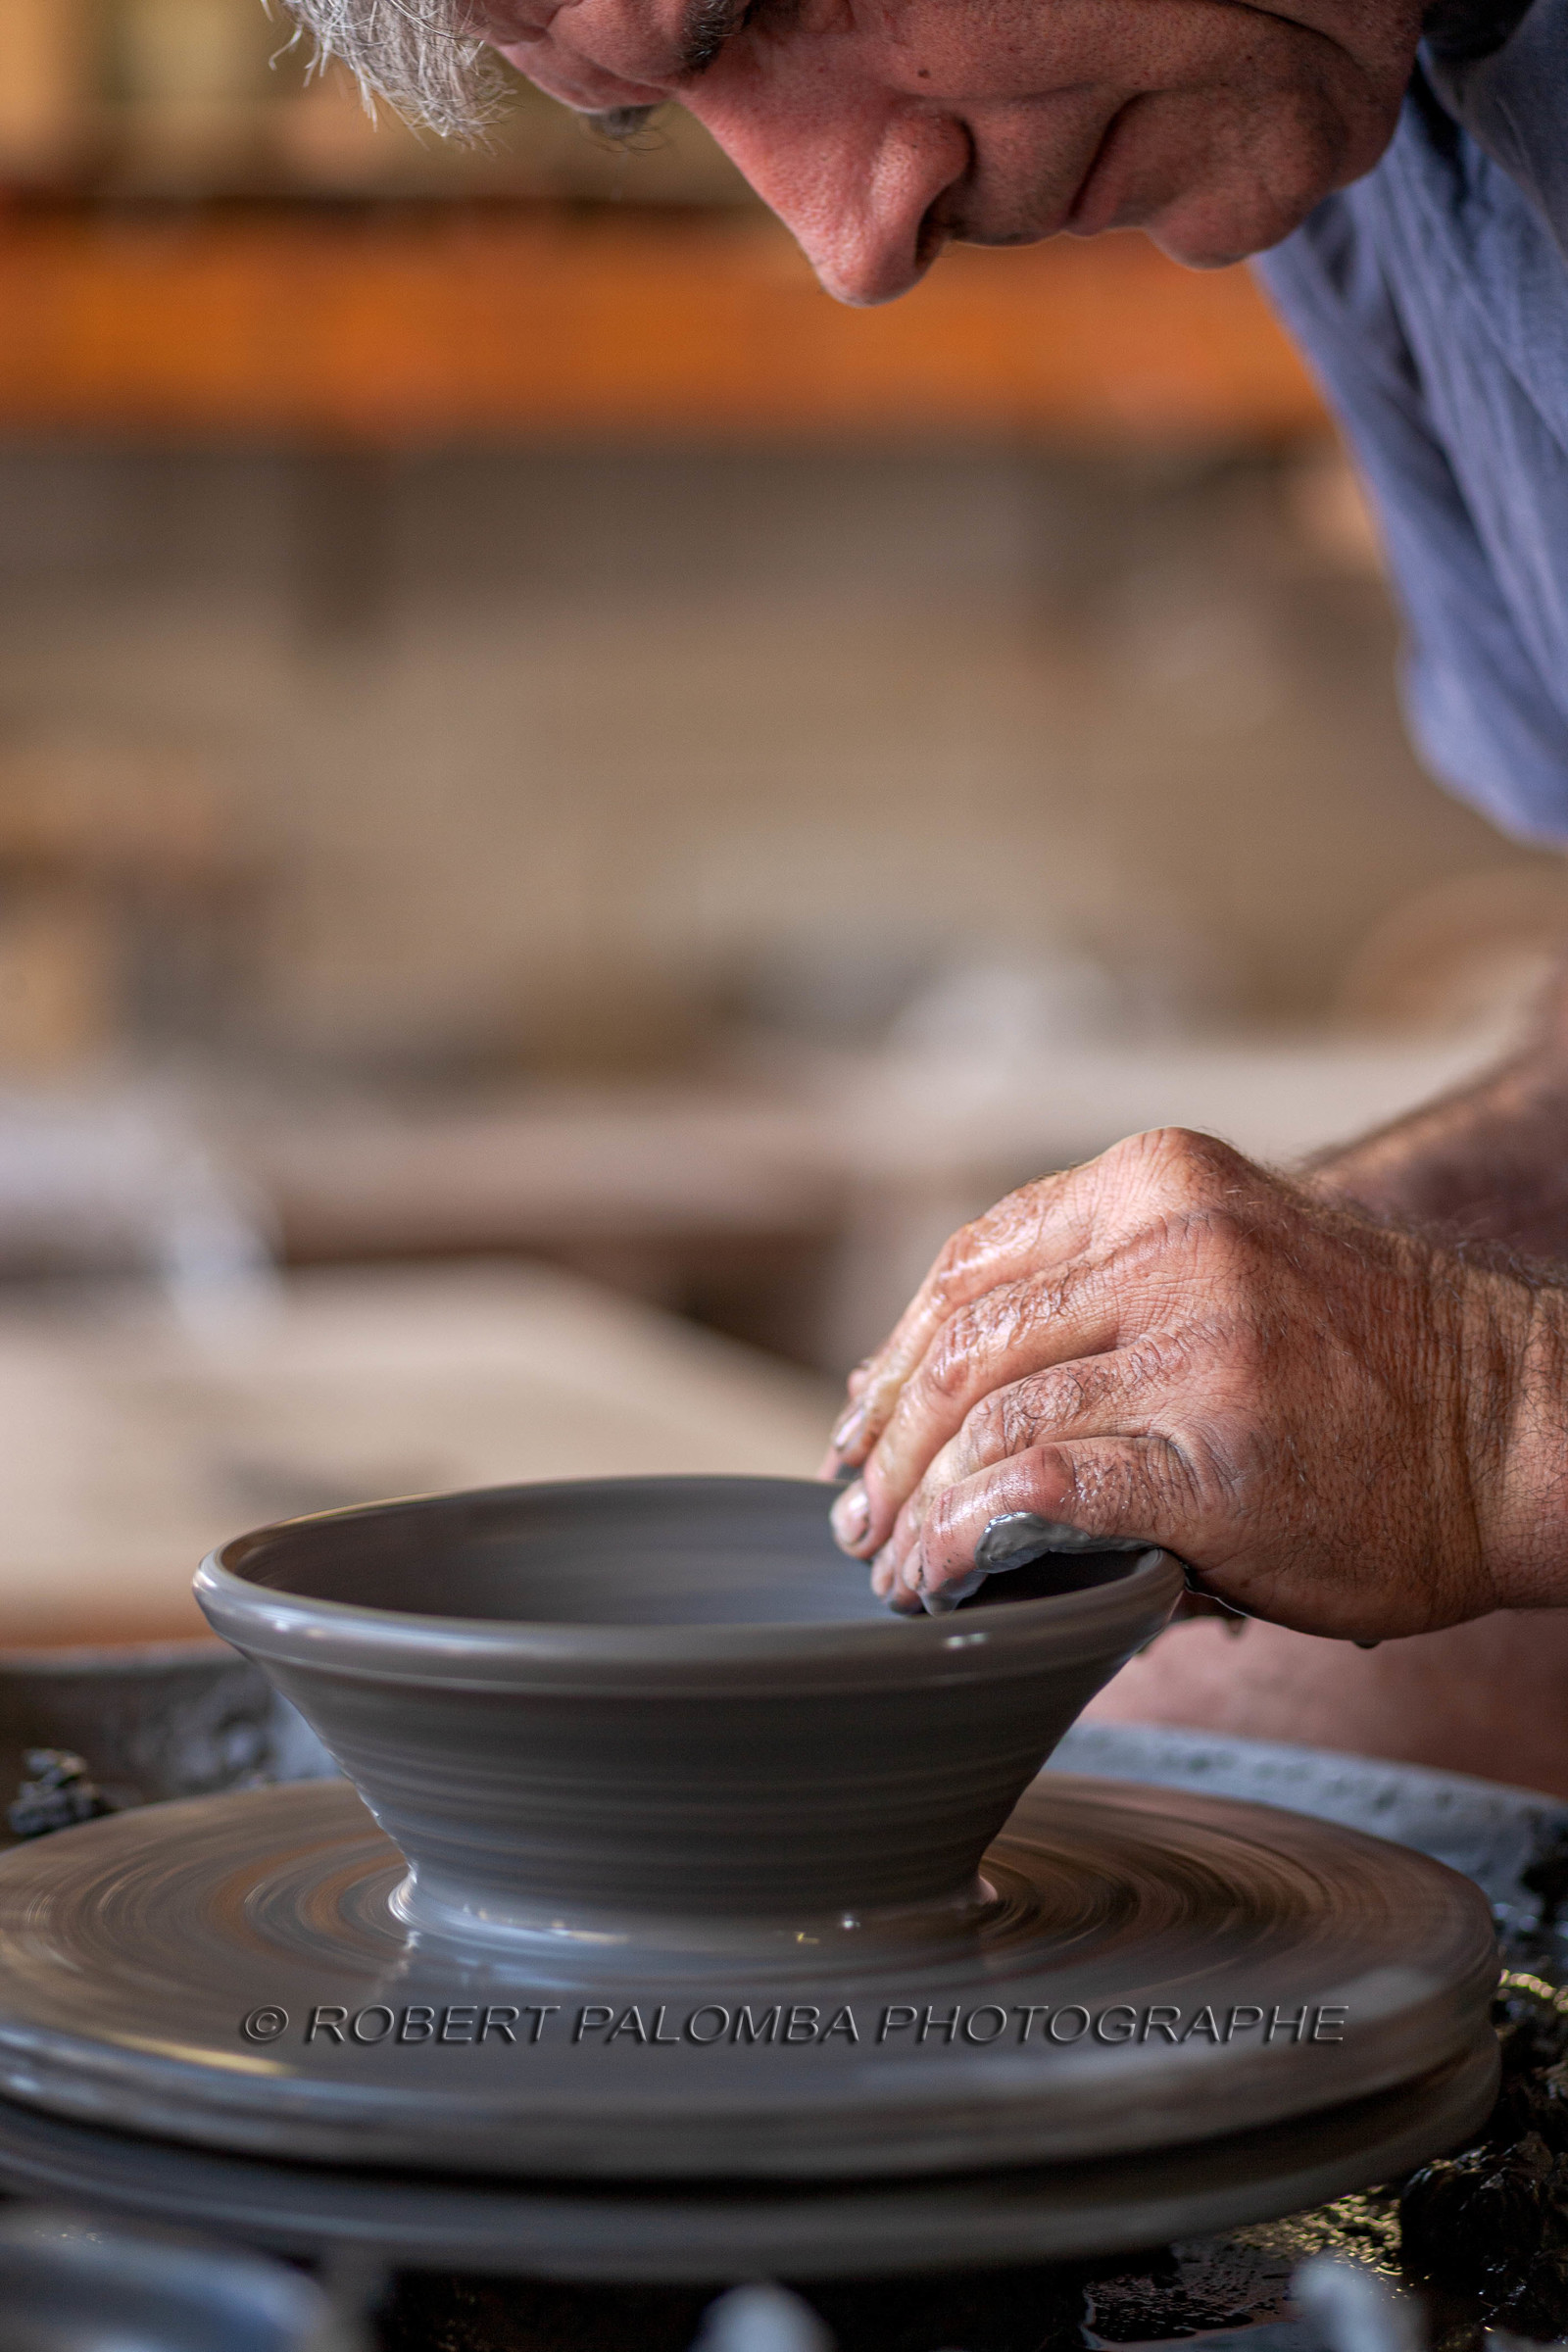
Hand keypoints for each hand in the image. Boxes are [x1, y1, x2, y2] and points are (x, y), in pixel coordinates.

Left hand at [821, 1127, 1564, 1640]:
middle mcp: (1169, 1242)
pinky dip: (964, 1542)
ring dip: (917, 1504)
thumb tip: (953, 1391)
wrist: (1523, 1431)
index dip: (896, 1353)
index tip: (860, 1419)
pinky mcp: (1211, 1452)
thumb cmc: (1378, 1369)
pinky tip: (937, 1582)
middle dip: (888, 1438)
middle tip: (856, 1511)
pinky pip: (1039, 1493)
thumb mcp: (1236, 1266)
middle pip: (966, 1343)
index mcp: (1159, 1181)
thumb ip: (1109, 1296)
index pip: (973, 1264)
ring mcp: (1193, 1343)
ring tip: (892, 1563)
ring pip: (989, 1421)